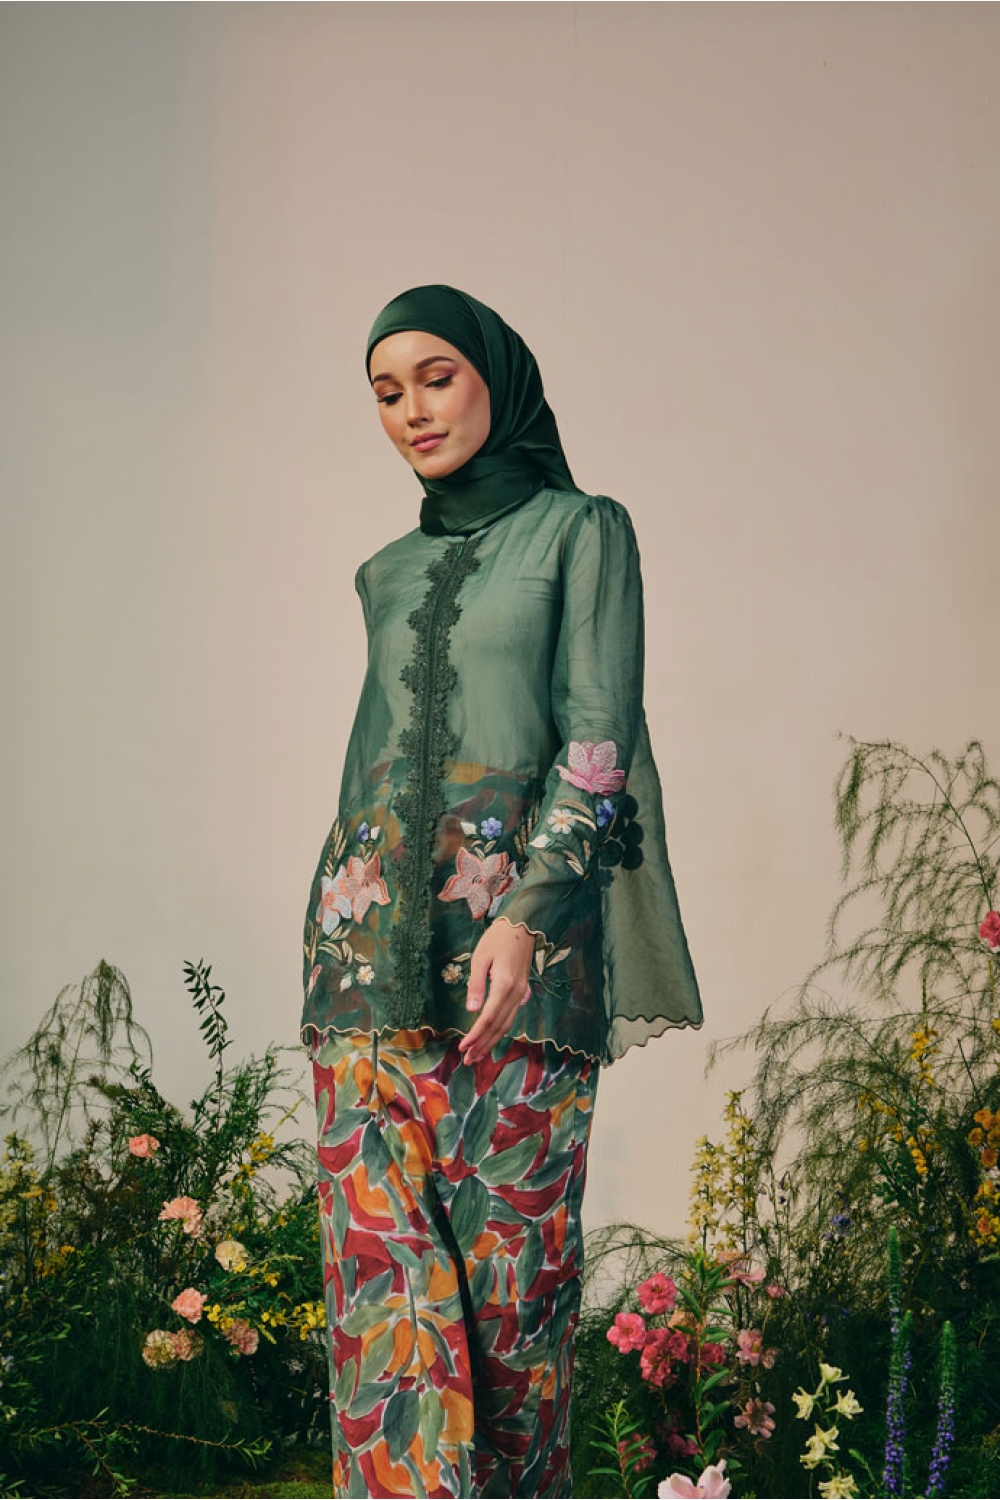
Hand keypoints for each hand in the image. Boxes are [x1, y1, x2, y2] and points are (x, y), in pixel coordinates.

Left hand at [457, 918, 534, 1065]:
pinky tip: (491, 1037)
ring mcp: (521, 993)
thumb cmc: (497, 938)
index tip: (463, 1047)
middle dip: (483, 1045)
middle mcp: (515, 994)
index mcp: (504, 985)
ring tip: (478, 1055)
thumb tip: (472, 1011)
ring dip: (492, 1041)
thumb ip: (476, 985)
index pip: (488, 1018)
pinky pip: (510, 1016)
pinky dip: (500, 1030)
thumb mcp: (480, 958)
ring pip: (506, 1024)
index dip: (475, 1035)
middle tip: (468, 1061)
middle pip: (498, 1026)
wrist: (523, 926)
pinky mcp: (521, 991)